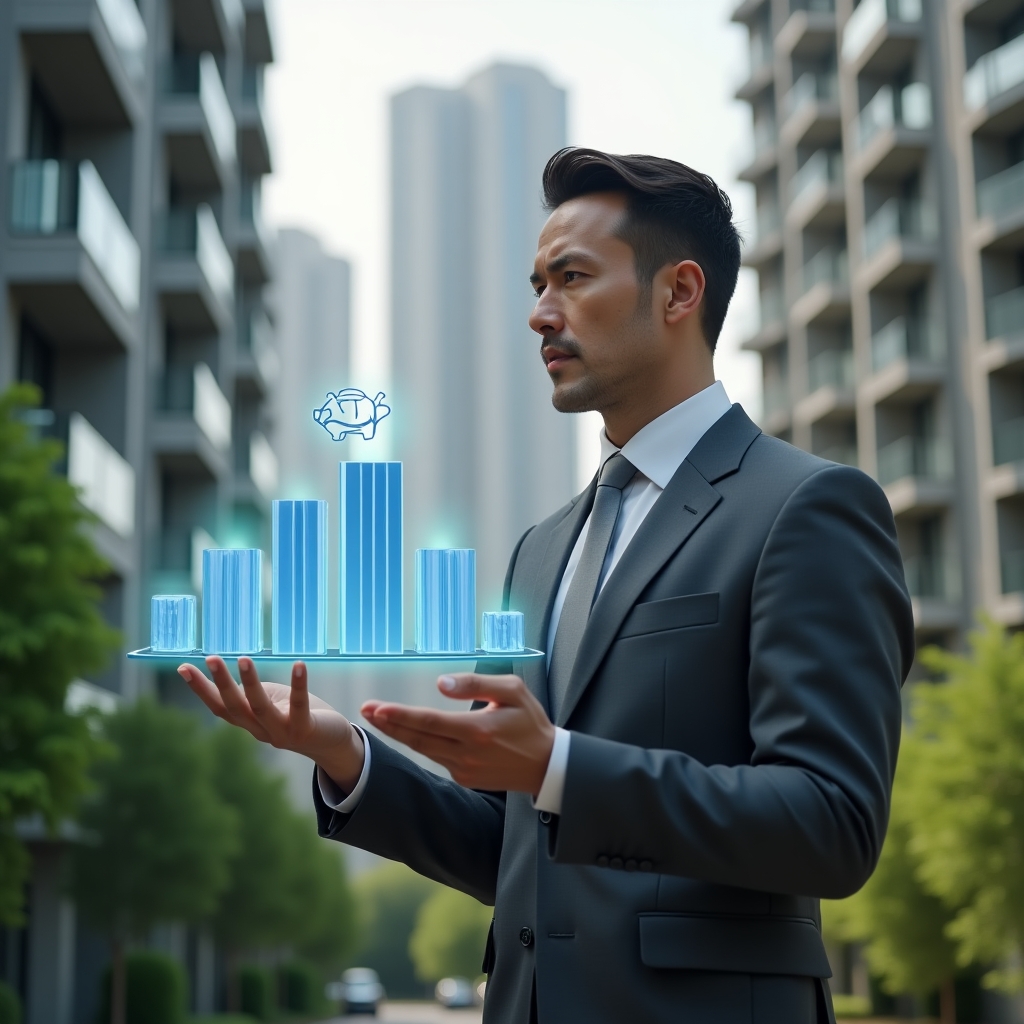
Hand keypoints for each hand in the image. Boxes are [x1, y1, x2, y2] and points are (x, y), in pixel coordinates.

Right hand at [178, 656, 365, 791]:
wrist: (331, 743)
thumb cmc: (297, 714)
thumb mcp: (269, 702)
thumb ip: (251, 693)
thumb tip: (229, 672)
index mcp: (249, 722)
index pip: (219, 706)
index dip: (201, 689)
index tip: (182, 668)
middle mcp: (260, 730)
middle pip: (235, 708)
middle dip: (221, 684)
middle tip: (211, 658)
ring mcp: (282, 732)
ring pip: (260, 708)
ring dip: (250, 684)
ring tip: (245, 659)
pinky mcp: (305, 729)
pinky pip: (299, 706)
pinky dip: (298, 685)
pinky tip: (298, 665)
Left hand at [362, 673, 555, 794]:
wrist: (547, 765)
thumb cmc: (530, 721)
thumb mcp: (512, 691)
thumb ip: (475, 684)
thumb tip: (439, 684)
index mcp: (478, 730)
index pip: (428, 721)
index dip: (399, 715)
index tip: (376, 707)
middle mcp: (467, 753)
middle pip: (417, 738)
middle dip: (389, 724)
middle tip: (366, 709)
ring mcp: (464, 769)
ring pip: (423, 750)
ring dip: (399, 734)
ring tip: (379, 718)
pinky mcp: (465, 779)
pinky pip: (437, 758)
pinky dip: (421, 744)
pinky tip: (409, 731)